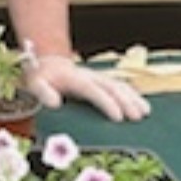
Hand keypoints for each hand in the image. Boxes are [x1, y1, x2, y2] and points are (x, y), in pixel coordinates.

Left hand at [23, 54, 150, 121]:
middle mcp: (89, 75)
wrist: (48, 63)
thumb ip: (43, 92)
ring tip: (145, 112)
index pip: (93, 90)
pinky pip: (120, 85)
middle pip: (111, 87)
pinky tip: (143, 105)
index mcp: (74, 78)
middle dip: (125, 101)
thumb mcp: (35, 83)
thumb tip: (55, 103)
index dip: (106, 103)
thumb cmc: (42, 77)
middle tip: (136, 117)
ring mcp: (97, 77)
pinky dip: (133, 94)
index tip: (117, 116)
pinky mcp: (102, 80)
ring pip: (119, 85)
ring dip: (133, 97)